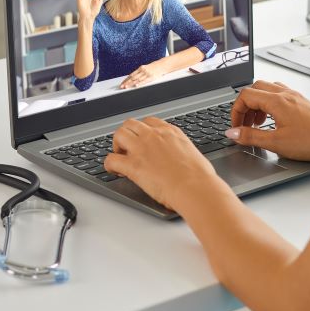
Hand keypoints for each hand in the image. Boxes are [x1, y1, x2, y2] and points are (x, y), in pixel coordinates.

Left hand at [104, 117, 222, 211]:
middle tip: (128, 148)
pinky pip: (111, 159)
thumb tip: (181, 159)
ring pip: (119, 135)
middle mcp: (154, 136)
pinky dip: (109, 165)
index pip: (150, 122)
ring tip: (120, 156)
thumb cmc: (200, 177)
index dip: (143, 131)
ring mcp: (142, 149)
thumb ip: (181, 151)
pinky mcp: (133, 165)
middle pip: (131, 124)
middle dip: (127, 134)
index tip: (143, 141)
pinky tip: (113, 171)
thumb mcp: (193, 154)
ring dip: (116, 145)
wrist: (195, 188)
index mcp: (170, 133)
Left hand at [120, 61, 164, 88]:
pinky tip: (136, 86)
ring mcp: (147, 74)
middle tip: (121, 86)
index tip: (122, 83)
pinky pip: (144, 81)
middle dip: (126, 83)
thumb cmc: (153, 68)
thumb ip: (139, 73)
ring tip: (126, 87)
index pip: (131, 75)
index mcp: (140, 68)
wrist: (162, 65)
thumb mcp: (145, 68)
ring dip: (131, 84)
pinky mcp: (151, 77)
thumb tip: (132, 78)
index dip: (126, 79)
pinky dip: (140, 83)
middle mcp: (143, 71)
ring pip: (137, 80)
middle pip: (133, 78)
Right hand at [227, 81, 309, 162]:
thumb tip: (233, 133)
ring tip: (258, 124)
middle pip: (255, 89)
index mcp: (277, 101)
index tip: (236, 126)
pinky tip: (273, 120)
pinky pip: (280, 95)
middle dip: (245, 106)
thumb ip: (251, 136)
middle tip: (244, 124)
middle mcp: (285, 94)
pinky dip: (270, 104)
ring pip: (268, 90)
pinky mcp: (302, 102)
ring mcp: (295, 96)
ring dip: (257, 104)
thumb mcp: (276, 142)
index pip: (245, 95)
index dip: (235, 111)